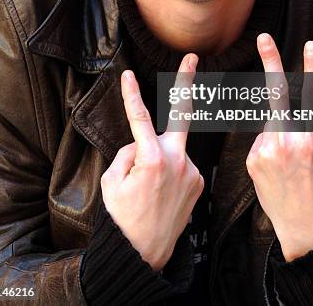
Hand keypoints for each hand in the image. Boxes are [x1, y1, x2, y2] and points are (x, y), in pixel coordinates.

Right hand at [100, 54, 203, 270]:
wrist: (145, 253)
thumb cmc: (123, 217)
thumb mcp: (112, 181)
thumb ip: (128, 153)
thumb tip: (141, 143)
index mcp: (152, 158)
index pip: (140, 118)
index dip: (132, 94)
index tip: (128, 74)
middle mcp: (177, 159)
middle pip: (182, 113)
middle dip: (187, 82)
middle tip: (194, 57)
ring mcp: (192, 170)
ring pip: (171, 150)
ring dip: (159, 158)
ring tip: (149, 190)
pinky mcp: (200, 181)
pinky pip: (180, 166)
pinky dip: (169, 172)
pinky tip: (162, 192)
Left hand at [246, 34, 312, 260]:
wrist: (306, 229)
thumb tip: (308, 111)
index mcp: (310, 138)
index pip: (311, 94)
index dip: (312, 67)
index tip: (309, 45)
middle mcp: (285, 140)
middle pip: (276, 93)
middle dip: (270, 61)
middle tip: (263, 38)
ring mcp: (265, 150)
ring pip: (272, 123)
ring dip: (281, 132)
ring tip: (291, 164)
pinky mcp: (252, 159)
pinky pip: (263, 141)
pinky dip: (272, 147)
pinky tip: (280, 170)